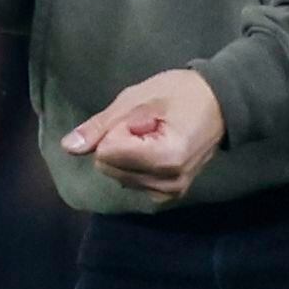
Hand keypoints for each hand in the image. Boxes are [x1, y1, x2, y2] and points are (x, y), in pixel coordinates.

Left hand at [61, 68, 225, 201]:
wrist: (220, 104)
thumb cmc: (180, 92)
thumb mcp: (136, 99)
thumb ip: (101, 126)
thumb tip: (68, 147)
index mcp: (165, 159)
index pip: (107, 153)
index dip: (116, 129)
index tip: (142, 117)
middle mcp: (168, 184)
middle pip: (108, 167)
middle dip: (119, 142)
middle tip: (148, 124)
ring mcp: (170, 193)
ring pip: (117, 176)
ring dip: (126, 153)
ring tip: (154, 134)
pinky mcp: (168, 195)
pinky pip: (131, 181)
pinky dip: (134, 164)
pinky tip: (154, 148)